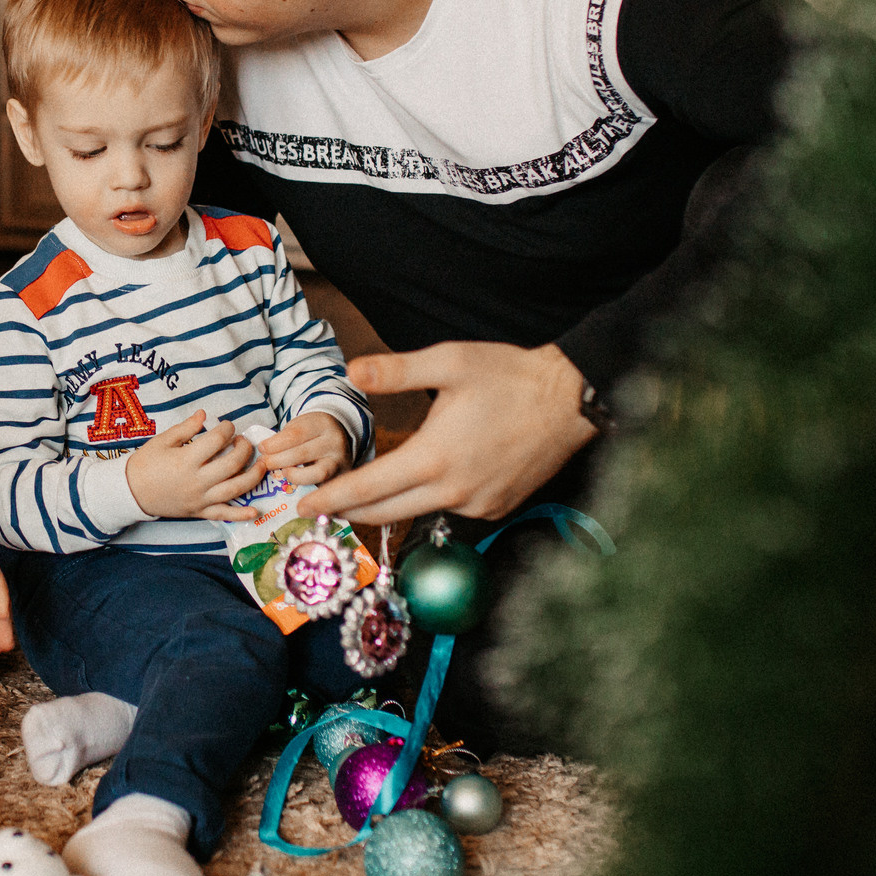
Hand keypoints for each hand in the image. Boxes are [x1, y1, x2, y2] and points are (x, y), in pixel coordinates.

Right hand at [125, 409, 264, 520]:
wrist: (131, 491)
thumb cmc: (146, 464)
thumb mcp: (163, 441)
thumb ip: (186, 428)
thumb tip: (204, 414)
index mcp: (187, 460)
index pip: (216, 441)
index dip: (226, 429)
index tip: (227, 426)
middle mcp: (197, 481)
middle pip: (231, 464)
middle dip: (244, 449)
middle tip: (244, 441)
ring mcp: (200, 498)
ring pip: (234, 489)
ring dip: (252, 476)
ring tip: (261, 464)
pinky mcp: (200, 512)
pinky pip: (224, 515)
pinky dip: (241, 514)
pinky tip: (255, 510)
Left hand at [256, 411, 351, 491]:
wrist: (340, 439)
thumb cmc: (312, 434)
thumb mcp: (301, 427)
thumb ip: (285, 439)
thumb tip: (263, 456)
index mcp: (322, 424)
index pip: (295, 434)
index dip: (275, 443)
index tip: (262, 449)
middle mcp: (334, 442)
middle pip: (302, 453)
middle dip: (278, 460)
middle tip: (264, 464)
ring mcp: (339, 461)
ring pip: (316, 473)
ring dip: (293, 476)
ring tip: (282, 474)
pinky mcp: (340, 478)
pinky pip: (322, 487)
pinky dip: (306, 488)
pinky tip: (294, 485)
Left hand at [305, 342, 595, 525]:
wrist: (570, 400)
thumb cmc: (509, 376)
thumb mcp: (450, 362)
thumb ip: (396, 370)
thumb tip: (351, 371)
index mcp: (434, 458)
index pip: (368, 489)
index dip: (332, 498)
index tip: (305, 505)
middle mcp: (453, 491)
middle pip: (385, 512)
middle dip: (349, 511)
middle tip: (320, 507)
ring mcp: (477, 504)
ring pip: (417, 513)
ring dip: (387, 507)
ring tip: (361, 495)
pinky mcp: (495, 507)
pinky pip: (450, 511)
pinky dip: (427, 501)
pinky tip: (421, 485)